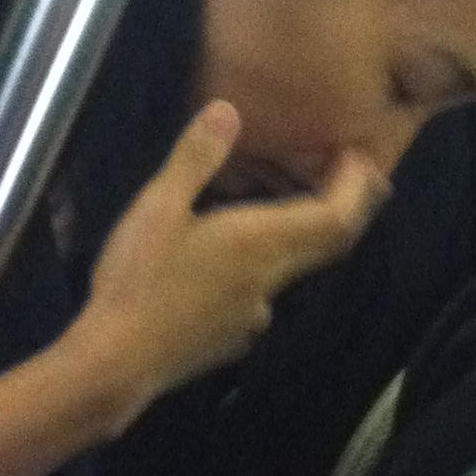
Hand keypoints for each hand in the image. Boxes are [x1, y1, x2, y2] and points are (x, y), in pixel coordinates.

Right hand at [67, 103, 389, 423]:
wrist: (117, 364)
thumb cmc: (139, 281)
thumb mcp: (159, 209)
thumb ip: (196, 160)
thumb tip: (227, 111)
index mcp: (260, 242)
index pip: (335, 216)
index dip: (355, 186)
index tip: (358, 159)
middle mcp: (270, 280)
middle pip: (328, 242)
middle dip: (345, 206)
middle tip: (350, 175)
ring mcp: (252, 316)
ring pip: (292, 269)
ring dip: (300, 236)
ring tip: (281, 209)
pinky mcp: (230, 340)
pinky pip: (260, 297)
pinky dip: (261, 270)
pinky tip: (228, 268)